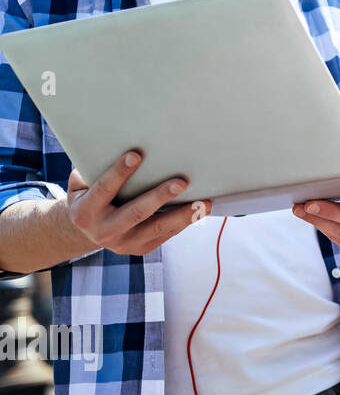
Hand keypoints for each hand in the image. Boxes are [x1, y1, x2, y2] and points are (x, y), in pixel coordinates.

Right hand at [66, 149, 210, 255]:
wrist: (86, 232)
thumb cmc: (88, 196)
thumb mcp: (80, 184)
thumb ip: (92, 170)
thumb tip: (117, 146)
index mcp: (85, 211)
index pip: (104, 189)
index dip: (119, 172)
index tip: (136, 154)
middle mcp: (104, 230)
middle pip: (136, 212)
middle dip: (160, 197)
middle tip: (181, 182)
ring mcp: (124, 243)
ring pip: (157, 228)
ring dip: (182, 215)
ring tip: (203, 203)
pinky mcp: (141, 248)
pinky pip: (166, 234)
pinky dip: (184, 221)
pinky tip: (200, 210)